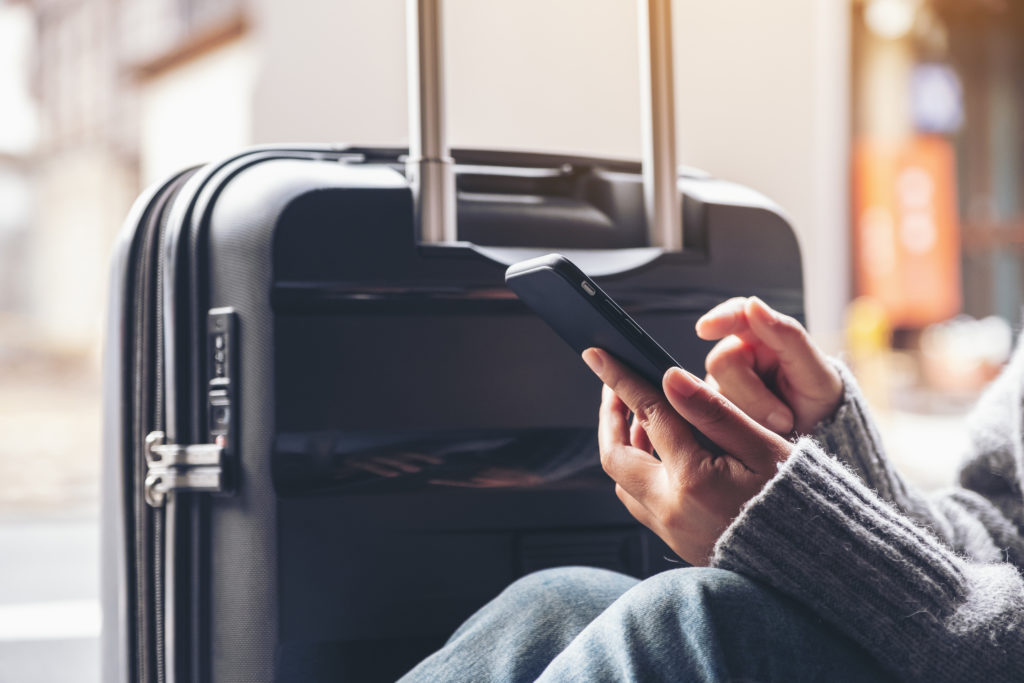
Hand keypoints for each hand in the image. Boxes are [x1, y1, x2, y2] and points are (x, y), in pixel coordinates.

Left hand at [582, 348, 791, 565]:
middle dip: (610, 417)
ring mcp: (670, 530)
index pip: (647, 413)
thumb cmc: (797, 499)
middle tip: (615, 387)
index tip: (597, 353)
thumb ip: (713, 410)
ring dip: (624, 446)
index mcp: (694, 477)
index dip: (620, 379)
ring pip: (623, 481)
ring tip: (641, 416)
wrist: (816, 564)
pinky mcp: (676, 544)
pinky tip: (660, 453)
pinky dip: (640, 473)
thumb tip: (669, 377)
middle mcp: (672, 507)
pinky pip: (640, 503)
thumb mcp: (763, 446)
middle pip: (616, 455)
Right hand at [696, 297, 841, 434]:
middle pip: (722, 362)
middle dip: (754, 394)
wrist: (817, 438)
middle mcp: (738, 355)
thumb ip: (788, 336)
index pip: (736, 315)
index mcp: (764, 335)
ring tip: (780, 426)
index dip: (719, 319)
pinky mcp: (714, 410)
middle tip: (784, 419)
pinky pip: (712, 416)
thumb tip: (753, 304)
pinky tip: (759, 432)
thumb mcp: (815, 372)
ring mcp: (723, 384)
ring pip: (715, 393)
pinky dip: (739, 429)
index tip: (706, 328)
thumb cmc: (819, 400)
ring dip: (751, 414)